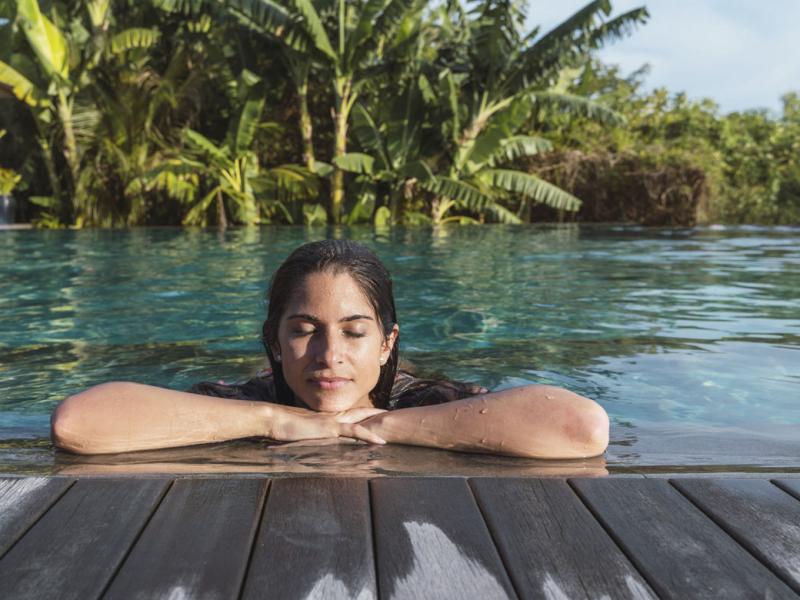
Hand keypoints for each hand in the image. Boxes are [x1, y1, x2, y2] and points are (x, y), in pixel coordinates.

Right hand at [269, 405, 388, 444]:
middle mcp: (332, 416)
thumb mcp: (301, 431)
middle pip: (361, 413)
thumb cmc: (282, 427)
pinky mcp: (330, 429)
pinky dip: (368, 435)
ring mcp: (332, 421)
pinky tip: (380, 441)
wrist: (273, 420)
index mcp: (327, 417)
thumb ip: (310, 434)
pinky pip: (354, 432)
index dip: (365, 414)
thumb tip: (313, 438)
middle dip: (377, 413)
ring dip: (378, 423)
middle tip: (393, 415)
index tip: (377, 415)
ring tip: (395, 426)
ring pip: (362, 421)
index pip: (350, 414)